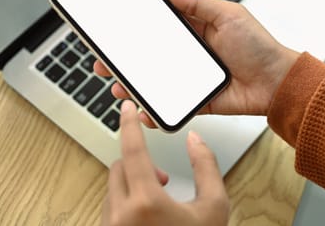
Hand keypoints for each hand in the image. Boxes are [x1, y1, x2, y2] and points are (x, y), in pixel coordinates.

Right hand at [95, 0, 298, 127]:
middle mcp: (191, 54)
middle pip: (150, 56)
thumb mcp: (227, 13)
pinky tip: (142, 110)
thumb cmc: (258, 45)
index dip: (135, 29)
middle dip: (125, 60)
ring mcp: (192, 79)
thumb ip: (195, 3)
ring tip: (117, 86)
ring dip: (133, 85)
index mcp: (196, 31)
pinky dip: (155, 111)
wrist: (278, 82)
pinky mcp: (198, 100)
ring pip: (155, 82)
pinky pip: (172, 106)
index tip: (114, 30)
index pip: (158, 28)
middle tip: (103, 61)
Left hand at [101, 100, 228, 225]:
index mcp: (147, 202)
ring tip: (157, 202)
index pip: (133, 151)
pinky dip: (125, 203)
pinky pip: (109, 207)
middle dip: (140, 166)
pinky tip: (145, 214)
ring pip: (112, 188)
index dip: (130, 125)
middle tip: (163, 180)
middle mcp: (121, 215)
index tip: (126, 108)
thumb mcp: (214, 206)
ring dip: (132, 185)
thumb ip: (206, 166)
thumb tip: (195, 140)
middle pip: (120, 167)